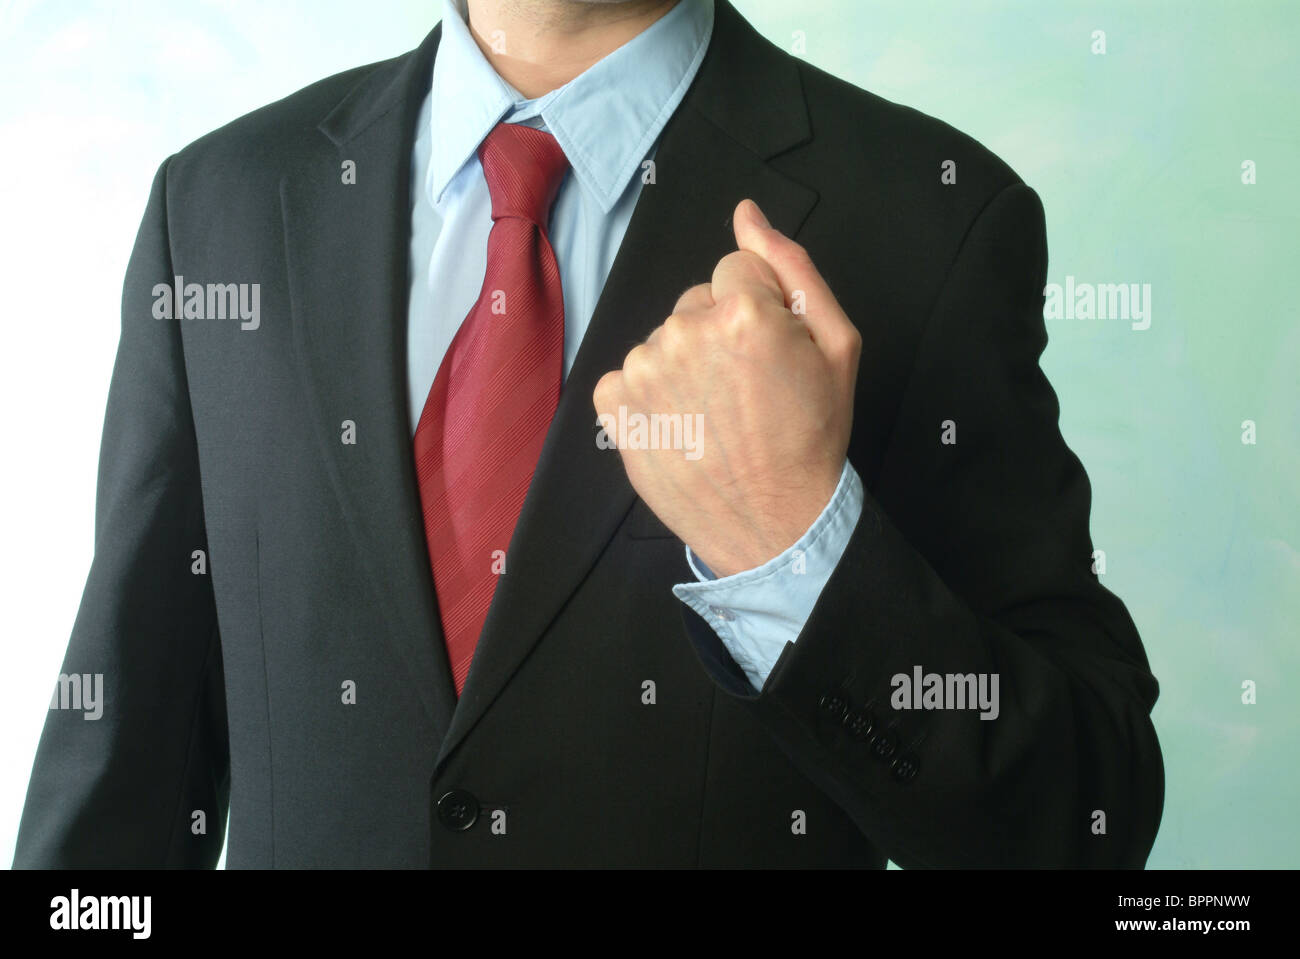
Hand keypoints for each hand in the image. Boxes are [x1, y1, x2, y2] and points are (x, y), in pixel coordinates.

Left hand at [592, 198, 861, 576]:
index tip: (771, 355)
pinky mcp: (613, 403)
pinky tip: (683, 425)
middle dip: (719, 333)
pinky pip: (630, 374)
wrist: (773, 523)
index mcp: (742, 310)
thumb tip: (746, 213)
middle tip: (746, 391)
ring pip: (664, 339)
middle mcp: (683, 330)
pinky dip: (651, 395)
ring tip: (715, 414)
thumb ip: (791, 265)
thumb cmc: (813, 434)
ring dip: (685, 365)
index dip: (761, 310)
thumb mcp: (835, 343)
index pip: (738, 269)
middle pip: (696, 302)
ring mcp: (642, 368)